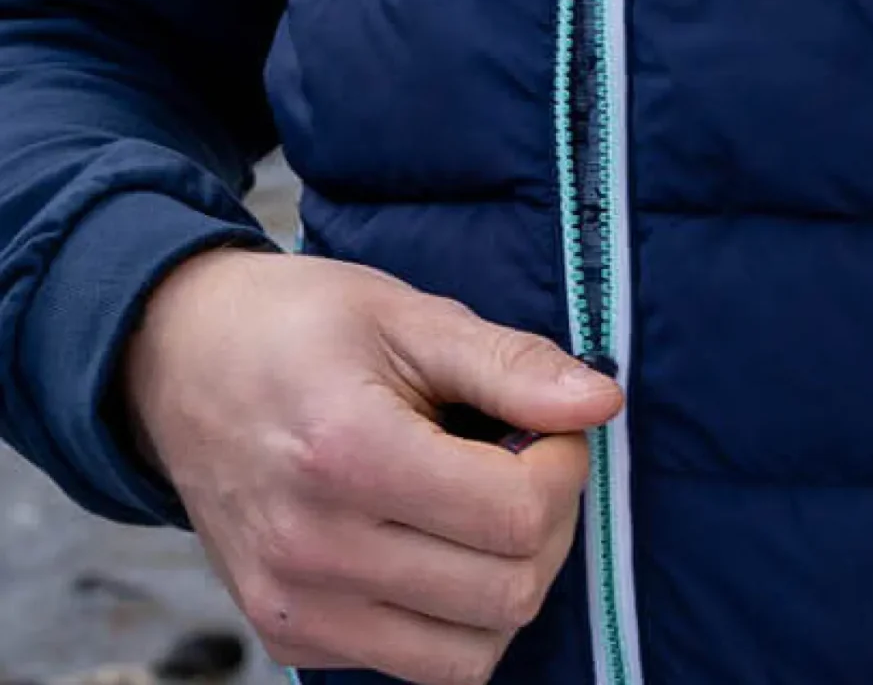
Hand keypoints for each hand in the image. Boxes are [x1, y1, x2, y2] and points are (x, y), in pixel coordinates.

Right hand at [122, 245, 623, 684]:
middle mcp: (316, 550)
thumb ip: (511, 365)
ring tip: (483, 506)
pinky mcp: (287, 638)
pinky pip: (414, 664)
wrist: (178, 362)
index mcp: (348, 454)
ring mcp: (295, 608)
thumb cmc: (299, 325)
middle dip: (548, 525)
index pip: (516, 515)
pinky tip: (434, 542)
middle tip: (525, 463)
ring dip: (507, 582)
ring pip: (470, 654)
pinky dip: (452, 617)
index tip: (550, 425)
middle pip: (507, 593)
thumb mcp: (408, 315)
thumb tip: (603, 403)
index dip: (564, 467)